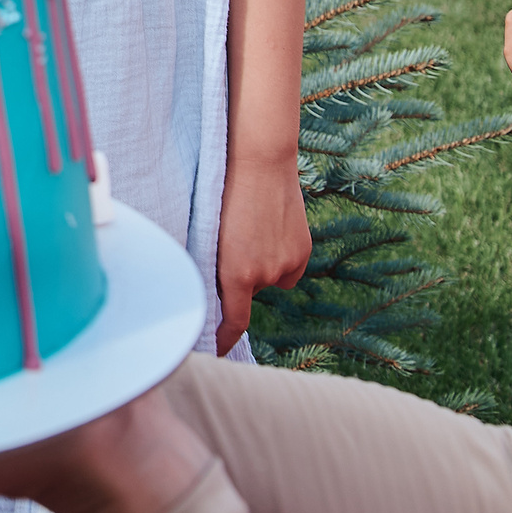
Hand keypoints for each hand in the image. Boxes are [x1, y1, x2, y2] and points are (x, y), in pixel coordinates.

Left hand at [214, 151, 308, 354]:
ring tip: (250, 229)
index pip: (233, 323)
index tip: (217, 350)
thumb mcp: (209, 235)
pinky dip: (279, 260)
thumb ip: (215, 267)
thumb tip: (215, 294)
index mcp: (235, 274)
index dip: (224, 340)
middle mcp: (264, 275)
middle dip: (238, 280)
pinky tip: (271, 233)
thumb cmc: (222, 194)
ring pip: (269, 279)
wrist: (258, 162)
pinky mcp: (302, 252)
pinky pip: (288, 271)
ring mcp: (286, 264)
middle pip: (248, 293)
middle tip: (230, 248)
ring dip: (259, 265)